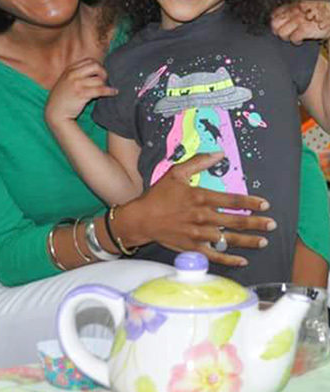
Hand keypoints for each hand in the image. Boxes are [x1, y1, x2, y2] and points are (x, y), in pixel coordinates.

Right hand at [45, 58, 116, 123]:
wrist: (54, 113)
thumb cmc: (61, 98)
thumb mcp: (65, 81)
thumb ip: (76, 74)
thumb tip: (94, 70)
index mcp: (69, 70)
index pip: (89, 61)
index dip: (98, 66)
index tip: (100, 73)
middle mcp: (72, 74)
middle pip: (95, 66)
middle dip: (103, 72)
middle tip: (105, 80)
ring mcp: (76, 84)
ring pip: (99, 79)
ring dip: (105, 84)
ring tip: (107, 89)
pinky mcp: (81, 94)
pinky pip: (100, 90)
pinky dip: (109, 91)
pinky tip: (114, 92)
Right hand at [126, 152, 275, 266]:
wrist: (140, 219)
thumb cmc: (158, 195)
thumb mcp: (176, 173)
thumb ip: (198, 162)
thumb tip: (219, 153)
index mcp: (200, 197)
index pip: (233, 201)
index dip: (251, 203)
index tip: (264, 205)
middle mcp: (203, 216)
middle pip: (236, 221)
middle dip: (257, 223)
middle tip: (272, 224)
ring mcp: (198, 234)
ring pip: (229, 239)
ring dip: (248, 241)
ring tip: (263, 242)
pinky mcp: (192, 247)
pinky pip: (215, 256)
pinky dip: (229, 259)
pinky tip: (242, 260)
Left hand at [270, 0, 329, 43]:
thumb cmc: (322, 14)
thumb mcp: (306, 8)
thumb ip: (293, 11)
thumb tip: (277, 18)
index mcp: (294, 5)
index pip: (275, 14)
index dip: (276, 23)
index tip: (279, 28)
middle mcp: (295, 11)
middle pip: (274, 23)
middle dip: (277, 30)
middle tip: (285, 34)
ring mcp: (299, 20)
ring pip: (281, 32)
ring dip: (286, 37)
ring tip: (293, 37)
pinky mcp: (305, 28)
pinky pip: (293, 38)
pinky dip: (296, 41)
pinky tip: (301, 40)